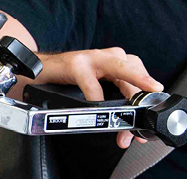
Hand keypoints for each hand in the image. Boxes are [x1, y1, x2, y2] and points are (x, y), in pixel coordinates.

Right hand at [33, 48, 164, 148]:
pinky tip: (96, 107)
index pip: (140, 78)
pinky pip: (90, 82)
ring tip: (133, 108)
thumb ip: (114, 100)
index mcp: (117, 62)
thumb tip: (128, 129)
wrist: (39, 68)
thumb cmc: (69, 78)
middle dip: (141, 99)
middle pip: (135, 72)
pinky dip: (96, 96)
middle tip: (143, 119)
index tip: (148, 123)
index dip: (146, 101)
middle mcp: (108, 57)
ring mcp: (92, 58)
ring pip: (121, 70)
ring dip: (130, 91)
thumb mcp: (97, 87)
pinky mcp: (75, 64)